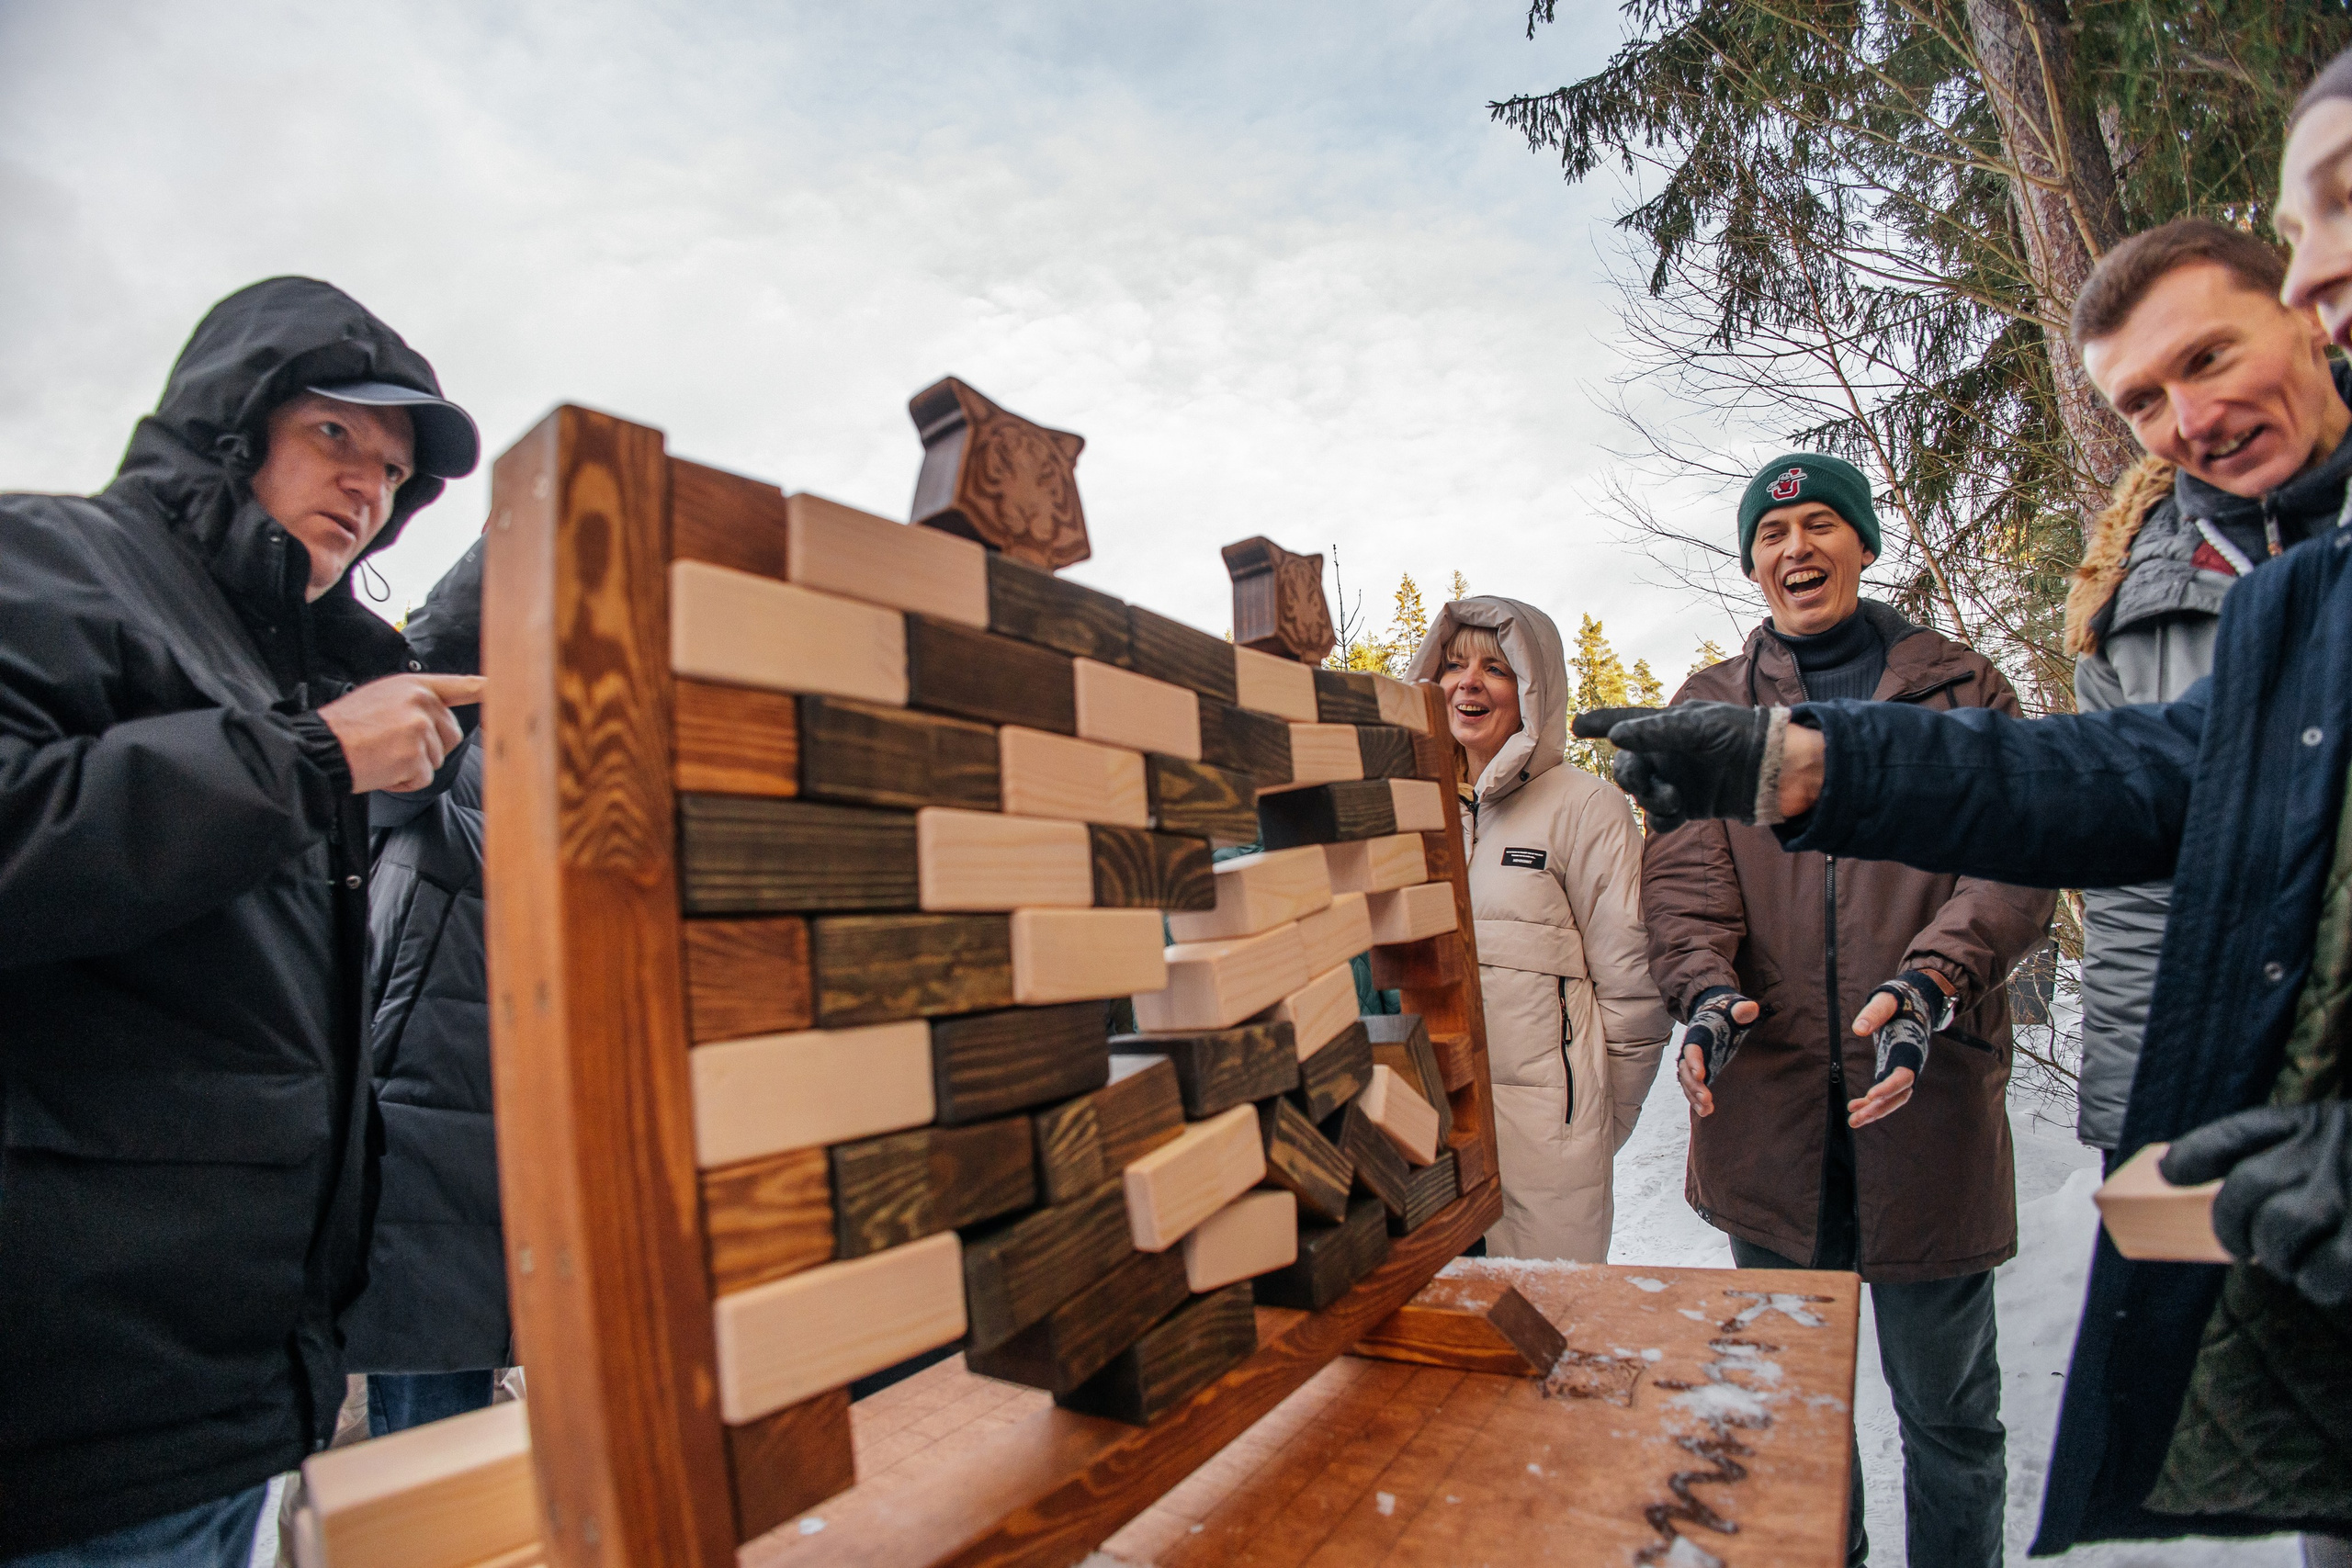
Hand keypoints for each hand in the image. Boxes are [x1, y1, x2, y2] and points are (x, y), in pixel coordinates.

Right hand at [318, 674, 485, 792]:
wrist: (320, 748)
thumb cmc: (348, 728)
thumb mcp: (383, 698)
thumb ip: (416, 702)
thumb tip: (441, 716)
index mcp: (413, 685)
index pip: (459, 686)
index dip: (486, 689)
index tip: (504, 689)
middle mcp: (421, 702)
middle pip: (452, 736)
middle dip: (429, 748)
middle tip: (393, 746)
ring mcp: (419, 728)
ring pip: (437, 759)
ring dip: (413, 766)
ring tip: (382, 755)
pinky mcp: (414, 755)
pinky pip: (423, 778)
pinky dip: (404, 782)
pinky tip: (382, 770)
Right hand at [1571, 703, 1805, 832]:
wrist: (1776, 769)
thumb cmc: (1739, 735)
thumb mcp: (1698, 726)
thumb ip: (1655, 731)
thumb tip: (1616, 739)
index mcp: (1666, 727)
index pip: (1625, 721)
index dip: (1600, 722)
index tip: (1577, 725)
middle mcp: (1667, 754)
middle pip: (1627, 766)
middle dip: (1629, 774)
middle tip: (1638, 779)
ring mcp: (1676, 781)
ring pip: (1642, 795)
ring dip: (1651, 798)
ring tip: (1675, 798)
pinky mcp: (1689, 807)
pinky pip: (1661, 819)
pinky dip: (1664, 819)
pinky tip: (1678, 813)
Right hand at [1676, 986, 1759, 1117]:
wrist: (1715, 1013)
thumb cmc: (1727, 1011)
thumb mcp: (1735, 1007)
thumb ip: (1742, 1010)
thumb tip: (1750, 1009)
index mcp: (1699, 1034)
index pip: (1692, 1049)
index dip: (1694, 1061)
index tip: (1701, 1075)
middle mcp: (1691, 1049)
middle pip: (1685, 1070)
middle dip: (1694, 1085)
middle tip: (1707, 1098)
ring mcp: (1694, 1062)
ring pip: (1686, 1082)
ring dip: (1694, 1096)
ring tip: (1706, 1109)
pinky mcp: (1700, 1071)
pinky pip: (1692, 1088)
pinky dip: (1696, 1100)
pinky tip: (1706, 1111)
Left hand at [1846, 969, 1954, 1127]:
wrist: (1913, 1000)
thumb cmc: (1899, 1000)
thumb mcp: (1886, 1001)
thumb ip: (1874, 1013)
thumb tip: (1858, 1029)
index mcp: (1910, 1050)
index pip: (1904, 1077)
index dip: (1889, 1088)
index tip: (1871, 1096)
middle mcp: (1910, 1064)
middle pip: (1899, 1095)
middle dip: (1878, 1108)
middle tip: (1855, 1119)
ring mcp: (1903, 1069)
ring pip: (1893, 1099)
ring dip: (1874, 1111)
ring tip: (1853, 1121)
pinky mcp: (1893, 1069)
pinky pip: (1885, 1092)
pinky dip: (1870, 1101)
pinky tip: (1853, 1107)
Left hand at [2161, 1102, 2350, 1305]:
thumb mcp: (2328, 1130)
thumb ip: (2258, 1142)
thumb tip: (2171, 1171)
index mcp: (2314, 1123)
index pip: (2234, 1135)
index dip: (2194, 1156)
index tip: (2172, 1173)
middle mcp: (2326, 1156)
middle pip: (2244, 1197)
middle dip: (2235, 1227)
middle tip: (2246, 1243)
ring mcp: (2345, 1200)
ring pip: (2277, 1238)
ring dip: (2276, 1256)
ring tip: (2289, 1258)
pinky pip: (2323, 1277)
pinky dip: (2319, 1283)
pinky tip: (2328, 1275)